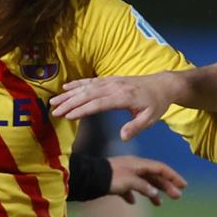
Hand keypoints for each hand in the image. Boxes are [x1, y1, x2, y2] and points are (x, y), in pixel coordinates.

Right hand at [50, 73, 180, 140]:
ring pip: (86, 87)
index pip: (98, 104)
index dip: (82, 110)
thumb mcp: (151, 118)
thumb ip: (136, 127)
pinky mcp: (110, 79)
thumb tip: (122, 137)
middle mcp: (114, 87)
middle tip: (54, 111)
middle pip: (88, 94)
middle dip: (69, 103)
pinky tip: (66, 88)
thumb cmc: (156, 104)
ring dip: (69, 94)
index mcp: (123, 97)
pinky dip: (77, 83)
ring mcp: (111, 81)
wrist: (163, 85)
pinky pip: (91, 81)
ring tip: (54, 101)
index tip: (68, 117)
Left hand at [106, 156, 185, 204]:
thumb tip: (154, 192)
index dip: (173, 176)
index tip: (183, 186)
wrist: (87, 178)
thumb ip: (143, 186)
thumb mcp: (129, 181)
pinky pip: (128, 189)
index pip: (160, 168)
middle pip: (154, 176)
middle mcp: (133, 168)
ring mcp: (124, 175)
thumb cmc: (109, 178)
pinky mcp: (115, 183)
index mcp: (138, 164)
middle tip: (177, 197)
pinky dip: (133, 195)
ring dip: (152, 192)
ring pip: (142, 183)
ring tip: (158, 204)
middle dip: (166, 186)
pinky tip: (133, 202)